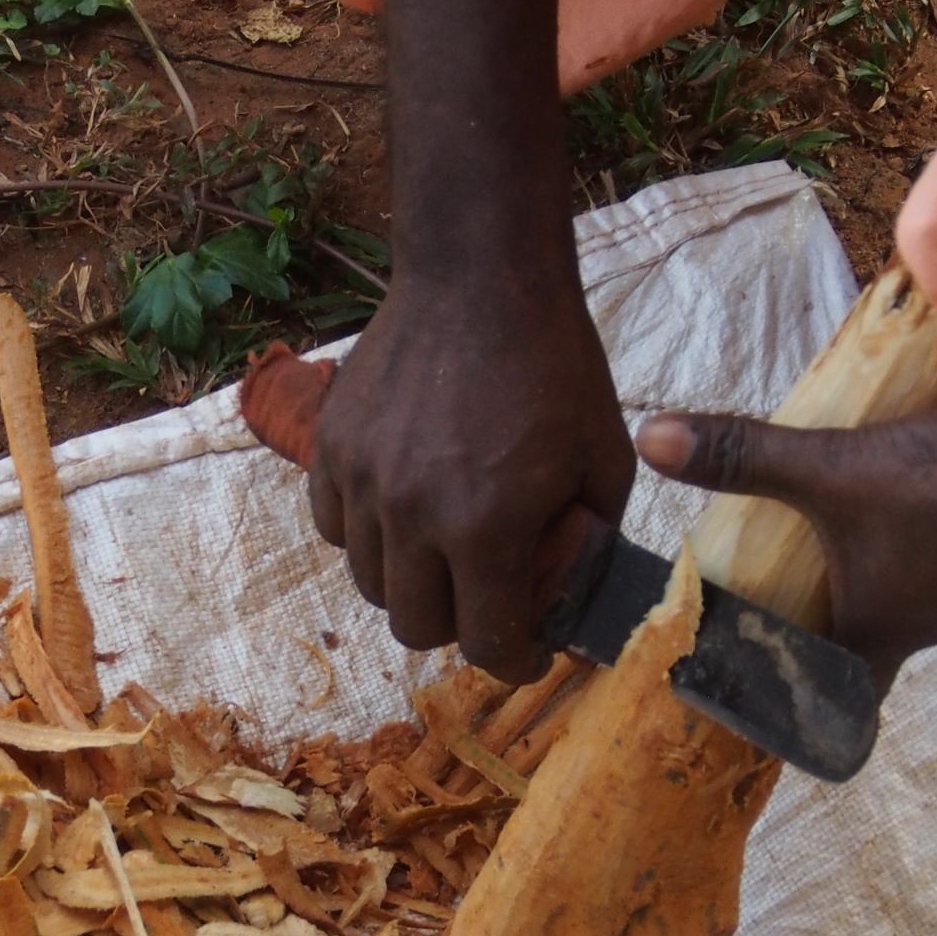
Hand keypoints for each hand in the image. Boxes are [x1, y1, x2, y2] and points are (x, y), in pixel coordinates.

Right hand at [309, 249, 634, 679]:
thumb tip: (577, 599)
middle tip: (486, 596)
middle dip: (459, 625)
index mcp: (486, 526)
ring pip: (368, 585)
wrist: (480, 276)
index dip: (514, 659)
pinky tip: (401, 510)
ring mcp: (363, 481)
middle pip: (416, 627)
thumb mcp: (605, 460)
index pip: (485, 643)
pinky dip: (367, 536)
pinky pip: (334, 528)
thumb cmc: (556, 364)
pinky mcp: (331, 449)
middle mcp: (412, 515)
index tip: (529, 648)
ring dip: (411, 583)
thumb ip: (593, 540)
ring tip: (443, 550)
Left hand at [636, 402, 936, 689]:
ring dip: (873, 586)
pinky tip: (909, 507)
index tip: (752, 695)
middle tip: (774, 611)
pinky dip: (920, 551)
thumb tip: (650, 439)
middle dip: (821, 633)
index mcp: (879, 633)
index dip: (789, 702)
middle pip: (865, 650)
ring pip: (912, 606)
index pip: (827, 699)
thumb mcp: (833, 469)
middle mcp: (931, 627)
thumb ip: (743, 456)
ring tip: (830, 555)